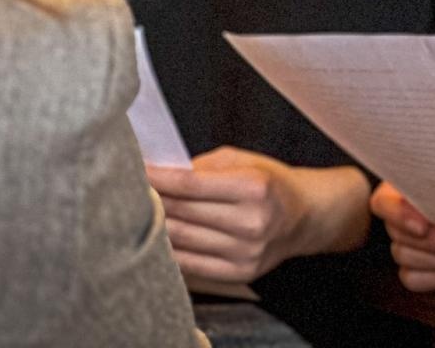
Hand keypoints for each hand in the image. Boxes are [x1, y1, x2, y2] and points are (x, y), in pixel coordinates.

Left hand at [147, 147, 368, 283]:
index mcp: (254, 187)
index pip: (191, 184)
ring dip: (156, 225)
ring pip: (181, 239)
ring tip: (142, 211)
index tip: (137, 170)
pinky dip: (170, 248)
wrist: (303, 217)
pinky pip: (189, 263)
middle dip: (153, 199)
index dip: (158, 177)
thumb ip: (202, 167)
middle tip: (131, 189)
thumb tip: (159, 172)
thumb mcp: (243, 161)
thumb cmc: (269, 183)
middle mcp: (251, 222)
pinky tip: (161, 235)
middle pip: (182, 213)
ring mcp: (245, 252)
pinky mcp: (238, 272)